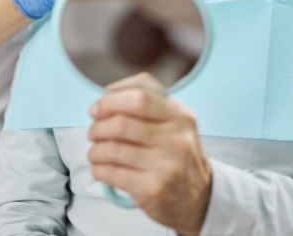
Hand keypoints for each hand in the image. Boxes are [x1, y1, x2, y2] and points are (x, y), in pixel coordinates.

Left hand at [88, 72, 211, 235]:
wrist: (198, 198)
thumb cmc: (176, 153)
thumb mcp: (174, 121)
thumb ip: (147, 101)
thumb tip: (108, 94)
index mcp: (180, 115)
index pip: (140, 96)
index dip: (110, 100)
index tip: (97, 108)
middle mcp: (177, 139)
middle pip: (122, 124)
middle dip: (98, 127)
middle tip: (93, 132)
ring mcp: (167, 165)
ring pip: (113, 149)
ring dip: (95, 150)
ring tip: (95, 152)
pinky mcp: (154, 189)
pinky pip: (113, 174)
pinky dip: (98, 169)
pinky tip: (100, 168)